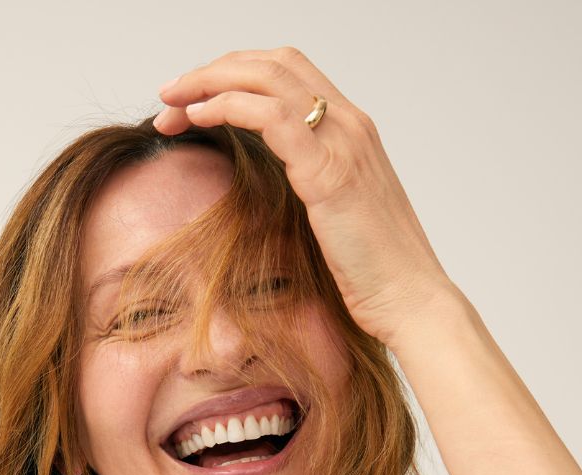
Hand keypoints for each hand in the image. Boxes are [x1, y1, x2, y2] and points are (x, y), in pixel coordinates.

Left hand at [154, 46, 462, 345]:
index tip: (194, 99)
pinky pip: (269, 117)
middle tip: (169, 95)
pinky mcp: (329, 173)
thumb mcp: (340, 220)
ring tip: (170, 106)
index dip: (236, 75)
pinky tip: (198, 119)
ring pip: (266, 79)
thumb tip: (277, 197)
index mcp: (353, 133)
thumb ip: (314, 192)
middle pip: (272, 63)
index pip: (288, 73)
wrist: (412, 302)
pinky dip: (227, 108)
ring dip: (208, 84)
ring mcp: (343, 144)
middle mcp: (351, 125)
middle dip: (212, 71)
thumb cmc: (377, 274)